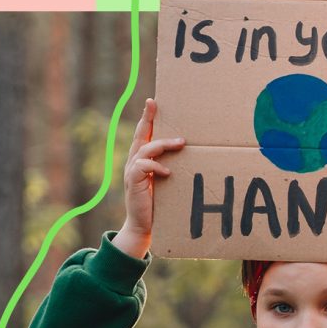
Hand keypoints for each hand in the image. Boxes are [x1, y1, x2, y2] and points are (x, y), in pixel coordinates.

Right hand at [112, 98, 184, 257]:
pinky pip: (143, 166)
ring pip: (145, 148)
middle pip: (140, 135)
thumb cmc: (159, 203)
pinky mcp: (133, 181)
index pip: (143, 134)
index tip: (152, 101)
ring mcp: (132, 171)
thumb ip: (172, 167)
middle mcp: (135, 161)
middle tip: (155, 105)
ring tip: (181, 143)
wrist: (143, 226)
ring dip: (163, 144)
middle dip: (147, 118)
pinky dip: (156, 167)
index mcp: (142, 159)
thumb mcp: (166, 181)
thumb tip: (193, 153)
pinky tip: (168, 173)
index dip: (147, 117)